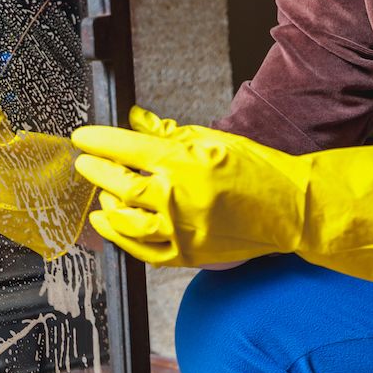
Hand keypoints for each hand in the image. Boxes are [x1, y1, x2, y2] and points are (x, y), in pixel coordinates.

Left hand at [71, 106, 307, 267]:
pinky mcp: (188, 255)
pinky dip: (122, 239)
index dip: (98, 142)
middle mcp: (179, 199)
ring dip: (106, 207)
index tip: (82, 138)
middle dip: (96, 172)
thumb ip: (167, 132)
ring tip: (98, 196)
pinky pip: (144, 252)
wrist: (290, 208)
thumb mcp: (210, 139)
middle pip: (121, 186)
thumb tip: (135, 117)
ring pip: (127, 223)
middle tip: (85, 163)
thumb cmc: (254, 170)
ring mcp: (182, 231)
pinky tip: (111, 225)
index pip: (127, 149)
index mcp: (184, 164)